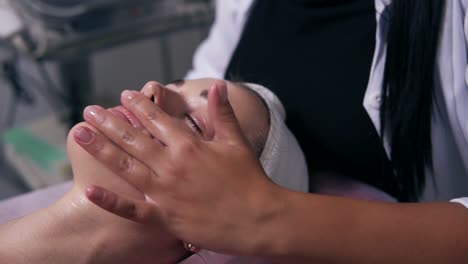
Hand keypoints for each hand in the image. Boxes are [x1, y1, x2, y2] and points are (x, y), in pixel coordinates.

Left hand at [73, 81, 282, 254]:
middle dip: (109, 122)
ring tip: (81, 135)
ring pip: (127, 166)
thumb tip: (218, 85)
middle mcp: (173, 165)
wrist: (259, 219)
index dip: (139, 104)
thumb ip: (223, 113)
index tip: (124, 94)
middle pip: (134, 138)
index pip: (158, 118)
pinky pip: (133, 209)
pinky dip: (111, 201)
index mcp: (190, 145)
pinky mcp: (165, 217)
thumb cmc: (250, 179)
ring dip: (102, 149)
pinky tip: (89, 190)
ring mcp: (166, 191)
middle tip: (89, 110)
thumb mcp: (237, 142)